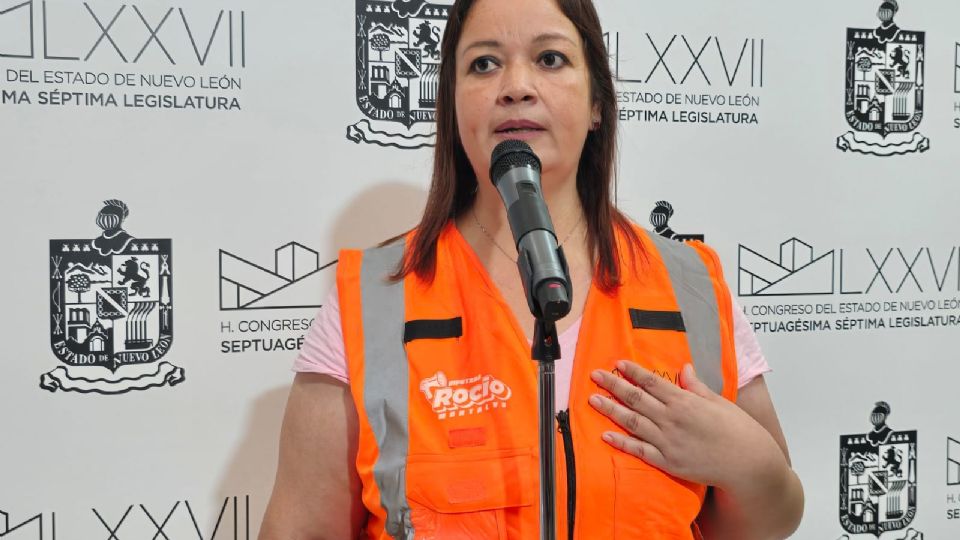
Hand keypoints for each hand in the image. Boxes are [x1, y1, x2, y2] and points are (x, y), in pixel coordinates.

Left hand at [588, 361, 783, 489]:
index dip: (632, 372)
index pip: (652, 382)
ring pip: (632, 422)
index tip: (617, 364)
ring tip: (593, 400)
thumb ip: (696, 386)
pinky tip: (606, 435)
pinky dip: (622, 442)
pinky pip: (639, 450)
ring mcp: (667, 442)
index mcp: (684, 401)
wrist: (748, 464)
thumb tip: (683, 368)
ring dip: (611, 410)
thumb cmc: (738, 431)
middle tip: (594, 376)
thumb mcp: (718, 401)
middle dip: (613, 385)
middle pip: (636, 399)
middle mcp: (672, 419)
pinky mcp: (668, 462)